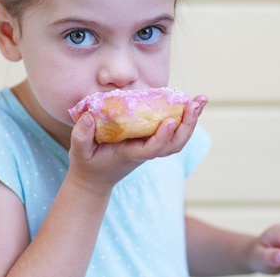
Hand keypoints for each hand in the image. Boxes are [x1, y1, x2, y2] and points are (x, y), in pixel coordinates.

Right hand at [67, 95, 207, 191]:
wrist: (96, 179)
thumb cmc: (88, 163)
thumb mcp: (79, 151)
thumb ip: (81, 135)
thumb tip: (88, 116)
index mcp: (130, 155)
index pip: (150, 149)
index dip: (162, 137)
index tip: (170, 121)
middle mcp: (145, 152)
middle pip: (173, 145)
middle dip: (187, 125)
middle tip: (195, 104)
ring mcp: (151, 147)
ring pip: (178, 139)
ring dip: (191, 120)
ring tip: (200, 100)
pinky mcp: (152, 140)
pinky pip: (174, 132)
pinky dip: (186, 118)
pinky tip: (192, 103)